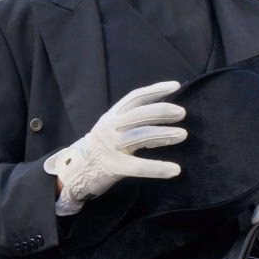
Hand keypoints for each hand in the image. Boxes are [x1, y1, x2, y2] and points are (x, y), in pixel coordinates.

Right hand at [44, 81, 187, 202]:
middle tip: (181, 112)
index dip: (155, 90)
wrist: (76, 172)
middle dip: (161, 111)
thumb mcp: (111, 129)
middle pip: (138, 114)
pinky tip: (175, 170)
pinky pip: (139, 166)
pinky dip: (158, 168)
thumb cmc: (101, 149)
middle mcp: (109, 127)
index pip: (134, 98)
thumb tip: (164, 112)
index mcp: (111, 116)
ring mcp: (110, 147)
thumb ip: (132, 121)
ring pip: (140, 136)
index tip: (175, 86)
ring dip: (164, 135)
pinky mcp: (113, 166)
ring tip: (183, 134)